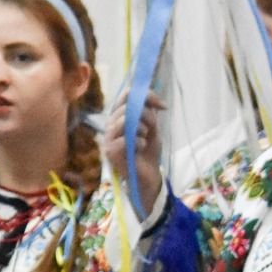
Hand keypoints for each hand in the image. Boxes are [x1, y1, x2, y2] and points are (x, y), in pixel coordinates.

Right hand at [104, 92, 165, 212]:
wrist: (148, 176)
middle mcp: (110, 125)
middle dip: (145, 115)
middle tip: (151, 129)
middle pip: (126, 107)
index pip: (126, 95)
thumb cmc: (148, 152)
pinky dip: (137, 142)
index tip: (163, 106)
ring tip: (144, 138)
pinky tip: (141, 147)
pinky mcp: (109, 152)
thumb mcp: (153, 129)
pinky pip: (122, 140)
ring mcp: (107, 139)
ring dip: (140, 128)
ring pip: (122, 121)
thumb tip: (155, 101)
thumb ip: (150, 114)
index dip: (146, 96)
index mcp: (119, 116)